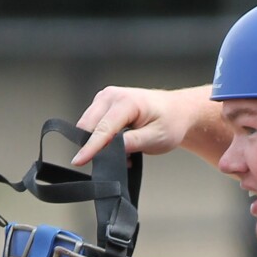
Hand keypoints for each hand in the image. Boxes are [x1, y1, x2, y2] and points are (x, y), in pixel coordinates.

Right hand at [73, 84, 227, 166]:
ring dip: (101, 143)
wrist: (178, 111)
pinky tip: (121, 145)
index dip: (91, 147)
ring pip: (88, 126)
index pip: (103, 129)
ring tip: (127, 152)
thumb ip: (133, 143)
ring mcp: (105, 98)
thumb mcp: (156, 137)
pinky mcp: (103, 104)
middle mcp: (111, 96)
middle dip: (95, 146)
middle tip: (120, 160)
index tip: (79, 160)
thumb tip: (111, 149)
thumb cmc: (171, 122)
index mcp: (126, 102)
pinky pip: (94, 124)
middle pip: (88, 125)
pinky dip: (103, 138)